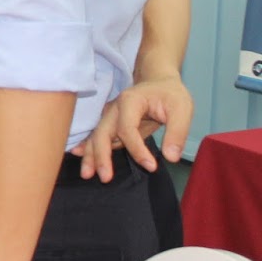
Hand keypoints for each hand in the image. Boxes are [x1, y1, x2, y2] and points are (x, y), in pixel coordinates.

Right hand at [71, 74, 192, 180]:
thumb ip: (177, 133)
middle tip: (105, 178)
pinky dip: (88, 147)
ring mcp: (110, 116)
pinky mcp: (111, 124)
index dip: (137, 149)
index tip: (151, 166)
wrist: (158, 82)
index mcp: (130, 102)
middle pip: (103, 133)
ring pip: (96, 137)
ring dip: (90, 155)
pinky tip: (79, 155)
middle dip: (101, 155)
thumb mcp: (182, 110)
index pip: (127, 129)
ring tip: (87, 174)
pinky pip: (98, 137)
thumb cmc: (171, 95)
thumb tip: (171, 158)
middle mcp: (114, 108)